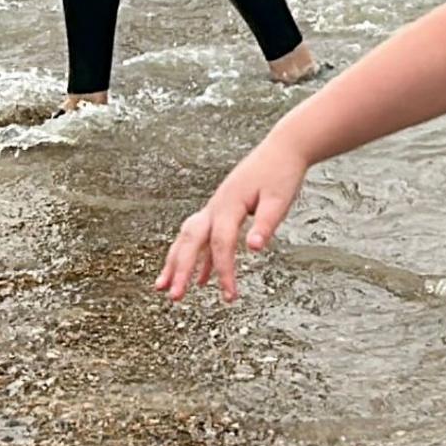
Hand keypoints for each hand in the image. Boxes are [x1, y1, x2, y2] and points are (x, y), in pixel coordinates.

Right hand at [157, 136, 311, 303]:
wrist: (282, 149)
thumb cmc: (281, 174)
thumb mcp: (280, 199)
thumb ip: (266, 224)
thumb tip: (254, 248)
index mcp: (229, 204)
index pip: (221, 244)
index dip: (224, 271)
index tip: (230, 296)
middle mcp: (216, 206)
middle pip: (191, 240)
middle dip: (180, 269)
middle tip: (174, 297)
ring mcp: (215, 208)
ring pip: (188, 237)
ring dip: (175, 262)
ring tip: (163, 287)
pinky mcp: (221, 211)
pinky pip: (201, 238)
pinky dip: (196, 258)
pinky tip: (198, 279)